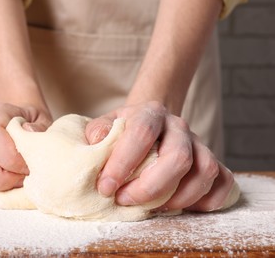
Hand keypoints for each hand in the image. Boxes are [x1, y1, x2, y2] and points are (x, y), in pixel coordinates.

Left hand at [86, 101, 234, 211]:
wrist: (149, 125)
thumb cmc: (124, 131)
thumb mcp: (106, 125)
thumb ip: (99, 132)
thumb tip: (96, 141)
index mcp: (151, 113)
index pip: (142, 134)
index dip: (123, 163)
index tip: (106, 187)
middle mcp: (179, 126)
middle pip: (179, 157)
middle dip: (151, 187)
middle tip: (125, 200)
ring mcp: (199, 143)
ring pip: (205, 171)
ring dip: (178, 198)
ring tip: (153, 208)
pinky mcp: (211, 160)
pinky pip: (223, 181)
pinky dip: (207, 201)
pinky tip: (181, 208)